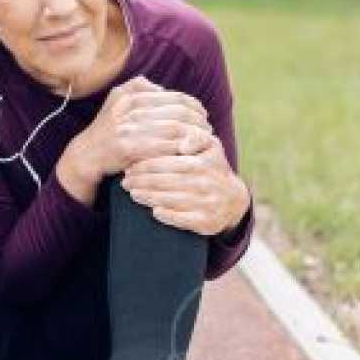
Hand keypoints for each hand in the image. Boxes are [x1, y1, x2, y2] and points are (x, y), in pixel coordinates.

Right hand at [73, 76, 216, 179]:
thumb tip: (163, 89)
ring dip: (193, 137)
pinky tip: (188, 154)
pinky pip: (163, 146)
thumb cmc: (109, 129)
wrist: (85, 155)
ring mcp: (129, 127)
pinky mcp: (128, 147)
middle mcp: (131, 107)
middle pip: (179, 113)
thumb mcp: (118, 100)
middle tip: (207, 131)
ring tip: (202, 142)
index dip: (195, 107)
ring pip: (175, 129)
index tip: (203, 116)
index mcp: (132, 94)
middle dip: (198, 123)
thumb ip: (139, 88)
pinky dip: (180, 149)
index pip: (175, 97)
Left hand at [120, 136, 249, 236]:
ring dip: (148, 197)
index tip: (130, 166)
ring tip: (133, 193)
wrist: (233, 200)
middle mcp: (207, 184)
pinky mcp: (206, 223)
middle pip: (167, 182)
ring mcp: (207, 204)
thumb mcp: (211, 147)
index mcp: (204, 163)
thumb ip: (196, 137)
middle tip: (126, 180)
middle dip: (142, 181)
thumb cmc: (212, 168)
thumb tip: (183, 144)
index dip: (147, 165)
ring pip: (171, 200)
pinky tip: (154, 211)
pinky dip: (167, 216)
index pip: (169, 163)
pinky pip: (182, 220)